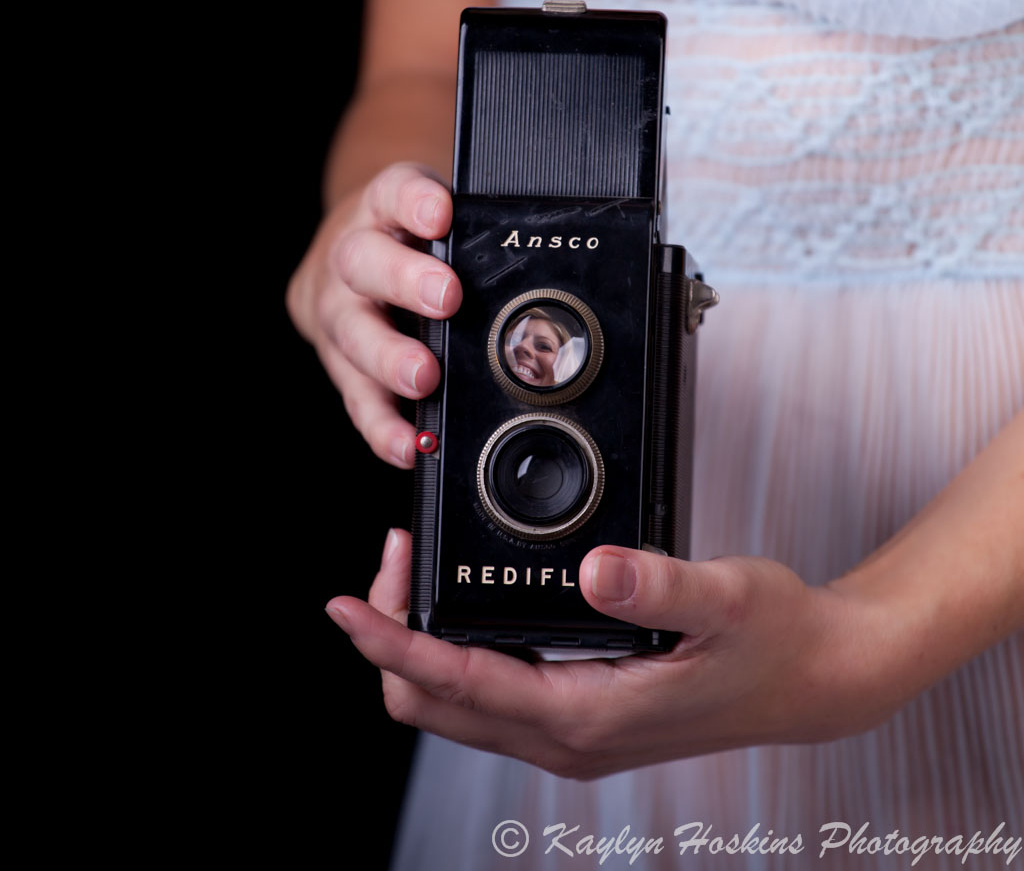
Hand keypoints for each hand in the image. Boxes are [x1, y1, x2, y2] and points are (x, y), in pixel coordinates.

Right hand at [287, 163, 461, 467]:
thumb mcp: (436, 223)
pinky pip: (357, 398)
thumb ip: (477, 237)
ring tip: (423, 379)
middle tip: (447, 300)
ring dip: (389, 360)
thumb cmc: (408, 245)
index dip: (415, 201)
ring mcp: (341, 313)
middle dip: (406, 282)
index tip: (441, 213)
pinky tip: (409, 444)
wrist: (344, 263)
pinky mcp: (340, 365)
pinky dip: (383, 425)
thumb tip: (561, 260)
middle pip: (365, 263)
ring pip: (354, 334)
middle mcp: (354, 259)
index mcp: (384, 213)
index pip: (394, 192)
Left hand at [326, 530, 897, 779]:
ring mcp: (573, 734)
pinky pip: (491, 698)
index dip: (390, 643)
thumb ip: (659, 584)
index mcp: (589, 714)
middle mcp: (568, 737)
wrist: (816, 679)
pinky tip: (464, 609)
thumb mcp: (726, 599)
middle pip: (434, 707)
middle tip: (391, 564)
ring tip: (411, 578)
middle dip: (391, 641)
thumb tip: (594, 569)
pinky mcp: (583, 718)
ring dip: (418, 648)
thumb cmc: (776, 642)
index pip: (456, 684)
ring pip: (456, 707)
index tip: (347, 605)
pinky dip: (455, 656)